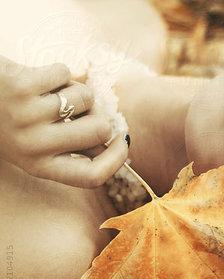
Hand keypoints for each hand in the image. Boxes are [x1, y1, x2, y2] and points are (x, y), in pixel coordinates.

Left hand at [0, 55, 128, 187]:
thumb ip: (69, 145)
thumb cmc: (6, 116)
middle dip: (98, 112)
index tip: (124, 142)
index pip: (91, 177)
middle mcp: (33, 147)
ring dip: (74, 88)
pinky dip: (57, 70)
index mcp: (38, 166)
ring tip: (50, 91)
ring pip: (85, 97)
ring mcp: (27, 117)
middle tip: (80, 107)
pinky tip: (37, 77)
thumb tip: (116, 137)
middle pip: (99, 131)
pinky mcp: (22, 87)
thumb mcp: (33, 143)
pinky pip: (66, 72)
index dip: (116, 160)